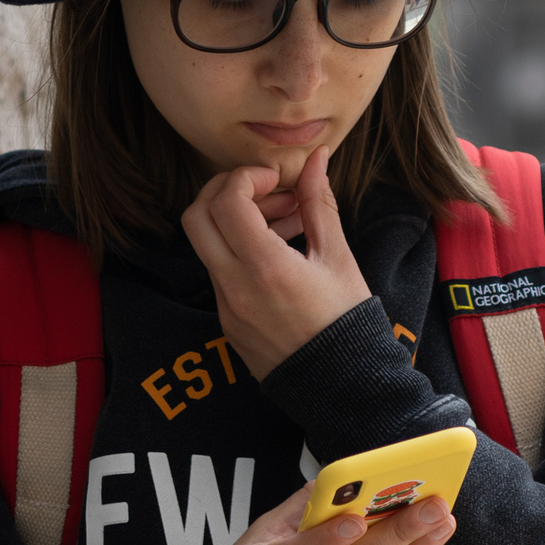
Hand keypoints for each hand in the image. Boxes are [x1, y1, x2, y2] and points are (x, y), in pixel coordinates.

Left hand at [181, 146, 370, 379]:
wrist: (342, 386)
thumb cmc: (347, 321)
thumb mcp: (339, 257)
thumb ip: (320, 203)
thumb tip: (316, 159)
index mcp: (264, 267)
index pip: (226, 202)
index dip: (247, 177)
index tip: (276, 178)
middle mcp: (235, 287)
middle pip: (197, 218)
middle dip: (226, 191)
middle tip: (266, 189)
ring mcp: (226, 307)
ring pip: (207, 245)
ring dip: (235, 220)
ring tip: (286, 218)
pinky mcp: (227, 322)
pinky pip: (221, 272)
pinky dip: (240, 249)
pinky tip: (280, 250)